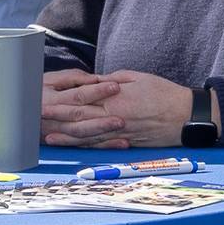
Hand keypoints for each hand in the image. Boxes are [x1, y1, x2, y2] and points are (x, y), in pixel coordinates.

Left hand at [40, 69, 190, 147]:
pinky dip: (87, 146)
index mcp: (114, 98)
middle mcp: (114, 117)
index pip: (82, 100)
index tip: (44, 101)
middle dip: (58, 119)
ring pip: (89, 136)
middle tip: (37, 119)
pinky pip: (103, 146)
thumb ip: (112, 81)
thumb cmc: (163, 92)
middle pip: (80, 119)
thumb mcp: (136, 78)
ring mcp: (119, 133)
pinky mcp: (127, 143)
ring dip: (67, 137)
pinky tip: (76, 146)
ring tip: (49, 137)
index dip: (61, 102)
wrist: (185, 115)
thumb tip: (94, 81)